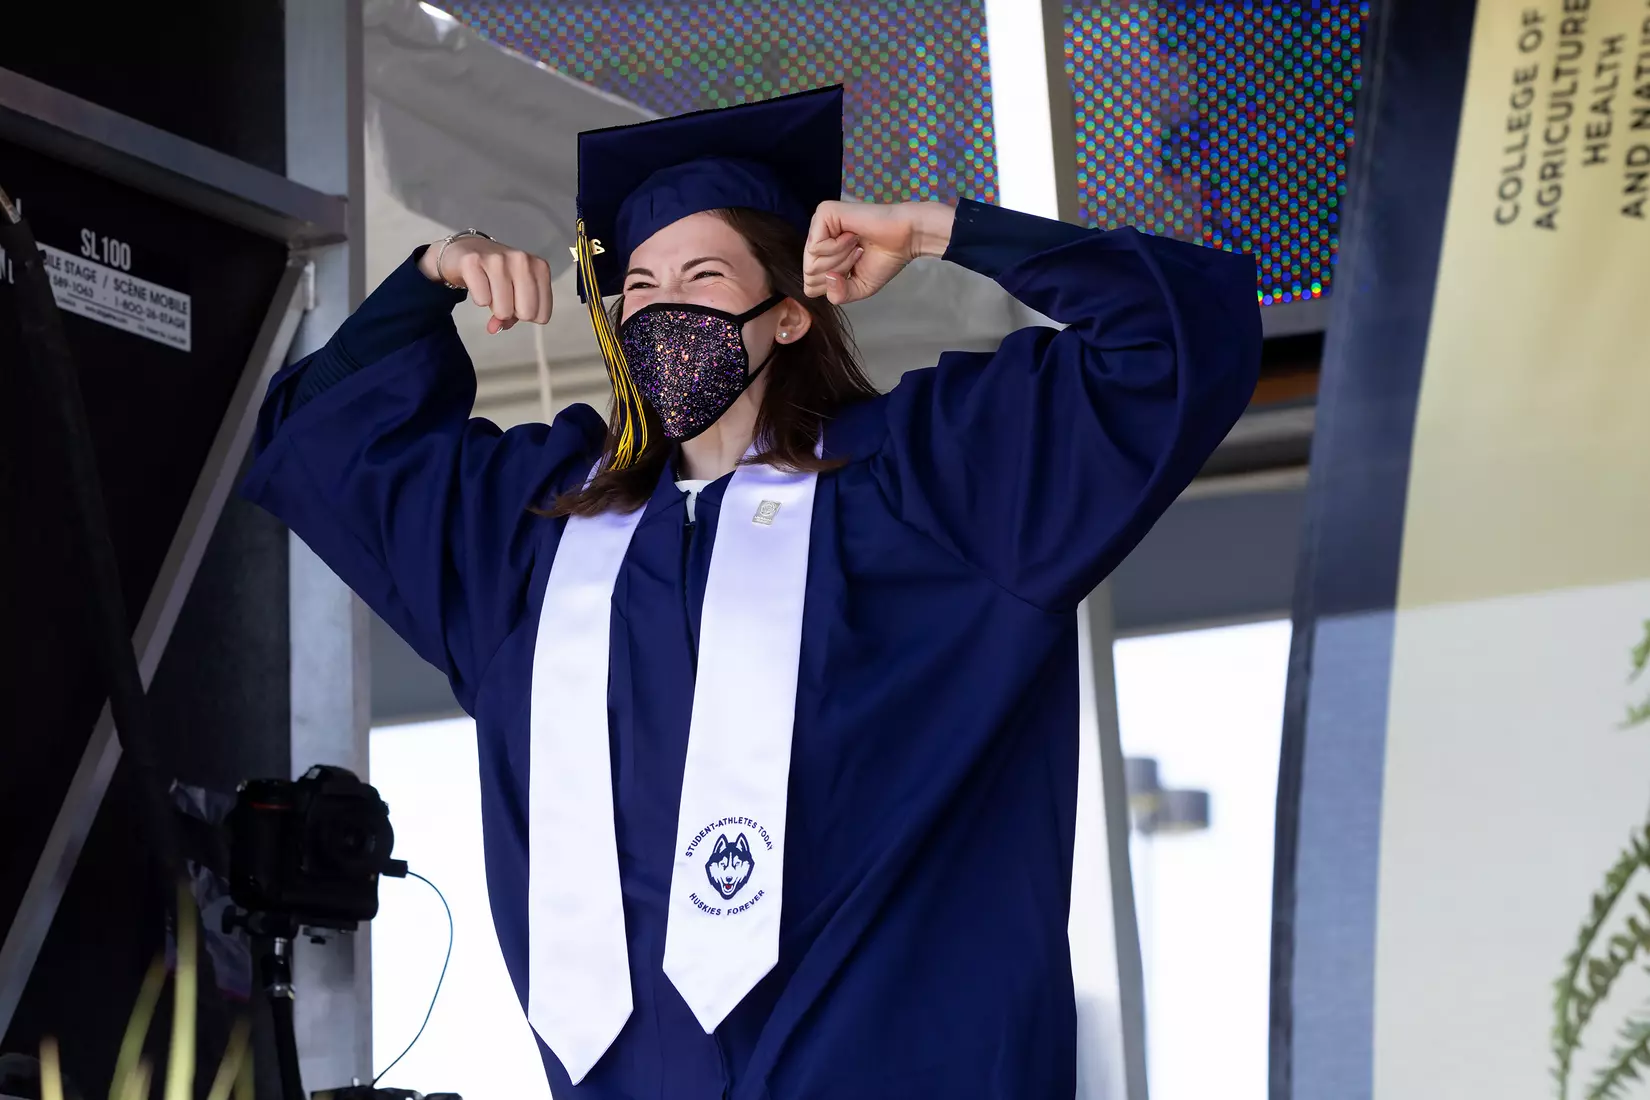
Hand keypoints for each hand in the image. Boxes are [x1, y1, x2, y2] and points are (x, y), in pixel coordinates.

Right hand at [418, 235, 552, 333]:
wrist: (469, 249)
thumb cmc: (498, 274)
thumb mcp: (516, 293)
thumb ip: (513, 316)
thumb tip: (495, 328)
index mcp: (540, 268)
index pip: (543, 315)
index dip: (527, 316)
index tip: (518, 302)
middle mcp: (522, 260)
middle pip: (526, 314)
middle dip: (512, 313)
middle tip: (503, 297)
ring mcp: (498, 259)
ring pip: (503, 310)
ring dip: (493, 307)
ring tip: (490, 289)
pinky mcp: (473, 261)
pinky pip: (482, 301)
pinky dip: (478, 298)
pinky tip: (478, 283)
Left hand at [802, 201, 955, 305]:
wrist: (904, 239)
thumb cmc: (883, 260)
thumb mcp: (856, 289)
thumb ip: (837, 295)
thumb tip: (828, 278)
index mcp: (821, 254)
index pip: (810, 286)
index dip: (836, 285)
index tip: (855, 267)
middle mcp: (817, 237)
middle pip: (809, 275)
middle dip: (838, 271)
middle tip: (858, 254)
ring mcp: (818, 223)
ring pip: (811, 262)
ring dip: (840, 259)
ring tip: (857, 244)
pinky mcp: (824, 212)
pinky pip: (816, 247)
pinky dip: (838, 249)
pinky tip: (852, 236)